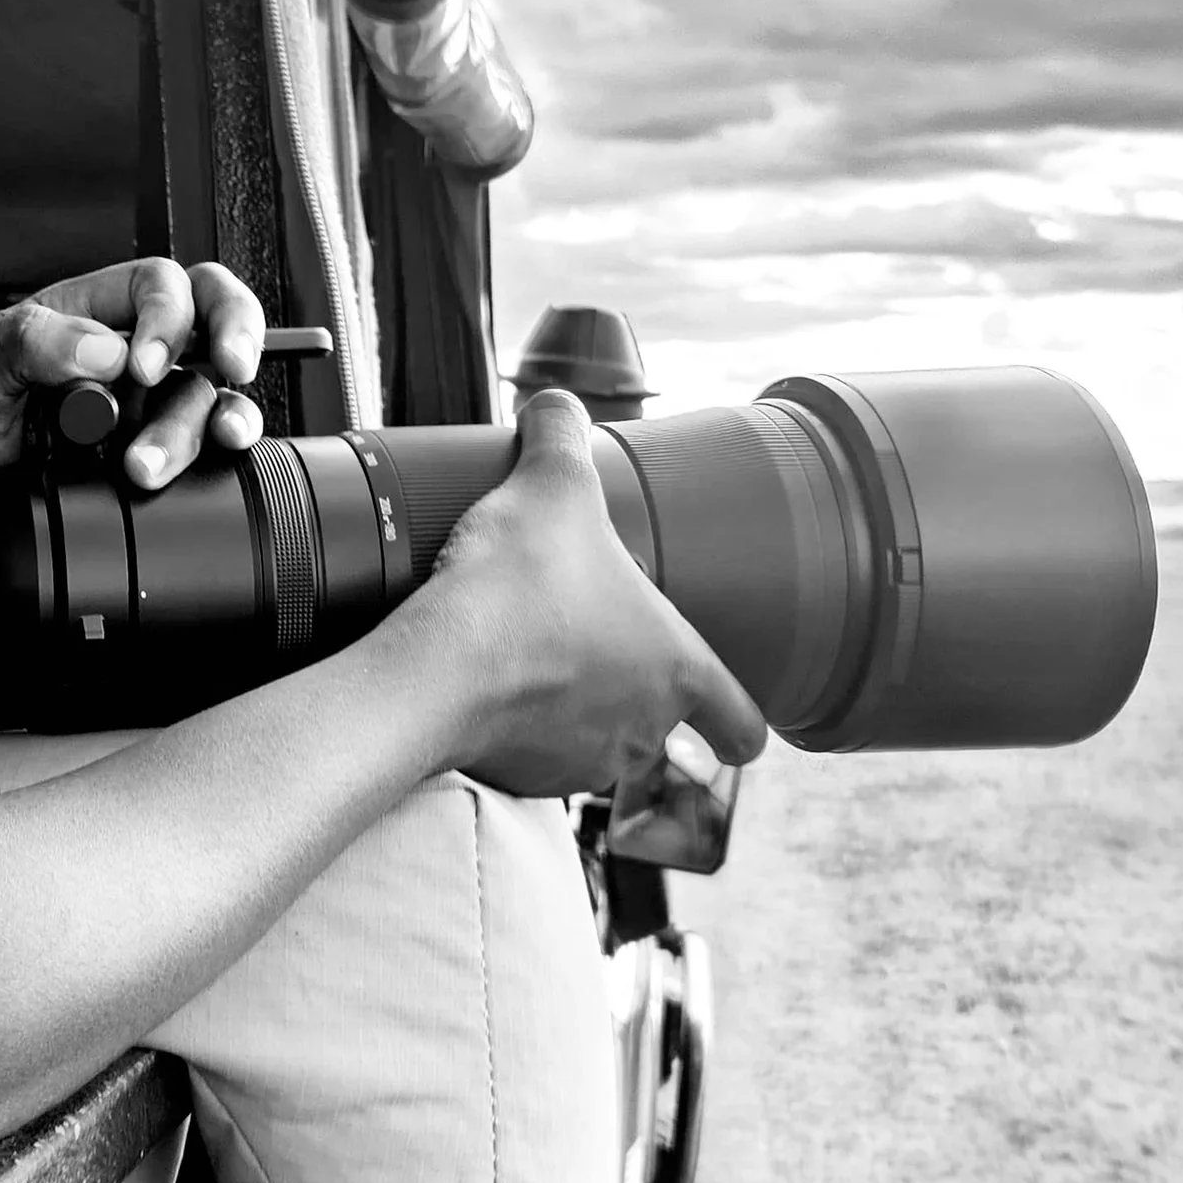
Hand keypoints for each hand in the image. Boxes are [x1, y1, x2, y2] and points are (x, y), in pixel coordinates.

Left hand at [0, 258, 266, 489]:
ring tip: (144, 465)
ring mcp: (146, 405)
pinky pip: (209, 444)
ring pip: (210, 393)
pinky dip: (221, 450)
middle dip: (236, 333)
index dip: (167, 315)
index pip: (159, 284)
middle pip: (213, 317)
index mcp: (92, 311)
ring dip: (196, 425)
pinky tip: (215, 457)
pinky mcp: (154, 453)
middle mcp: (131, 352)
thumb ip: (33, 342)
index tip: (143, 365)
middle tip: (230, 365)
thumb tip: (108, 351)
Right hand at [411, 391, 767, 797]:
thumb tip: (556, 403)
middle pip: (660, 725)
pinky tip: (493, 688)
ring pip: (597, 744)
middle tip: (593, 646)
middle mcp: (644, 726)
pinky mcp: (523, 778)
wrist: (441, 665)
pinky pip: (535, 759)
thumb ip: (562, 435)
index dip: (740, 725)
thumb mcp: (551, 483)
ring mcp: (584, 760)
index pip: (741, 724)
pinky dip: (521, 732)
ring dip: (576, 714)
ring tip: (535, 662)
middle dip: (631, 691)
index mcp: (678, 666)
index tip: (731, 725)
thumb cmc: (520, 583)